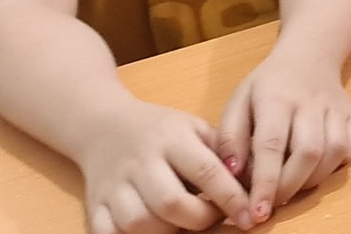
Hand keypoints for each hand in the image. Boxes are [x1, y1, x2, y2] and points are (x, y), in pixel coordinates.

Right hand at [79, 99, 249, 233]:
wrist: (104, 127)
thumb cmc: (162, 131)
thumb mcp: (196, 128)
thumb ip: (223, 153)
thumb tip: (255, 182)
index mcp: (172, 138)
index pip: (206, 171)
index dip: (231, 197)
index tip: (250, 215)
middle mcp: (141, 162)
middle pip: (171, 202)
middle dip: (201, 220)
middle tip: (216, 219)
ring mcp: (114, 186)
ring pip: (139, 222)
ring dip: (168, 232)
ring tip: (185, 226)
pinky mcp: (95, 206)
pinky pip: (109, 233)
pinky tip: (154, 231)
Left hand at [216, 54, 350, 224]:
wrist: (309, 56)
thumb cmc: (267, 85)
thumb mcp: (238, 103)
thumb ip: (229, 138)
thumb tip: (231, 174)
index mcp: (275, 98)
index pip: (271, 145)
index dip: (265, 183)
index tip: (257, 214)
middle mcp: (309, 102)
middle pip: (308, 152)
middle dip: (290, 187)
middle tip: (271, 205)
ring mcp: (336, 108)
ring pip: (333, 153)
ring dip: (311, 181)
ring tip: (291, 188)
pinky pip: (350, 149)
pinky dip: (334, 168)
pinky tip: (314, 170)